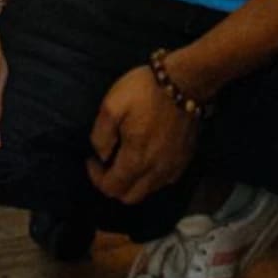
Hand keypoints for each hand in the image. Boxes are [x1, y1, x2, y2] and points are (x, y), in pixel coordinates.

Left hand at [85, 64, 201, 205]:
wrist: (185, 81)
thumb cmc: (145, 91)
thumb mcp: (112, 105)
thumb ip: (101, 135)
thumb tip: (101, 155)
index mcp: (137, 159)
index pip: (111, 188)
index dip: (96, 177)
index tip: (92, 158)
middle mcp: (156, 172)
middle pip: (130, 197)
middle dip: (113, 185)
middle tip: (107, 163)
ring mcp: (173, 168)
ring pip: (147, 191)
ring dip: (132, 182)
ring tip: (125, 158)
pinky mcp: (184, 160)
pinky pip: (163, 181)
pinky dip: (150, 177)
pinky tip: (146, 157)